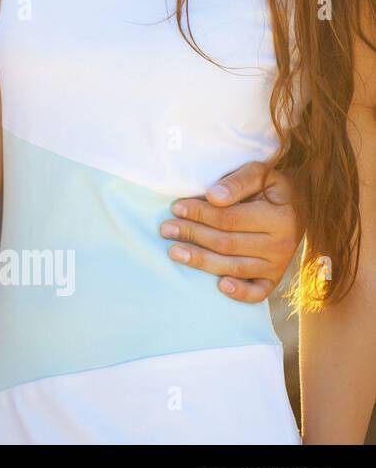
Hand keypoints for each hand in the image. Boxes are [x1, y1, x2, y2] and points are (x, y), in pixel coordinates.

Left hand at [161, 162, 302, 302]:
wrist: (300, 205)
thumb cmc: (270, 188)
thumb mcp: (260, 174)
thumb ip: (237, 182)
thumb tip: (214, 197)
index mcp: (279, 217)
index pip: (229, 218)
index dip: (199, 214)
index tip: (176, 208)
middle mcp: (282, 244)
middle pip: (227, 243)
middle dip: (192, 235)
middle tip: (166, 229)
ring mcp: (279, 265)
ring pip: (234, 267)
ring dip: (201, 261)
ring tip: (174, 251)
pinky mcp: (274, 279)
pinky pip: (258, 293)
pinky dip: (239, 293)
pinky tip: (219, 286)